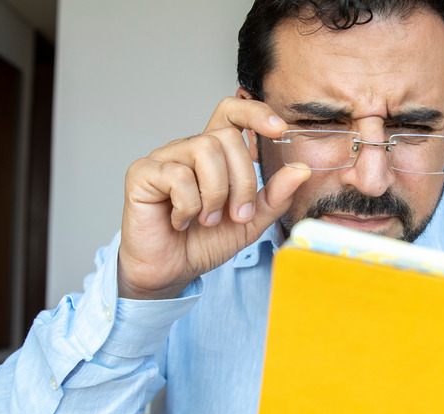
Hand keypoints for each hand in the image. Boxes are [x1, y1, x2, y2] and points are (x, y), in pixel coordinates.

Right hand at [117, 97, 310, 299]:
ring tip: (208, 220)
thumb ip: (276, 196)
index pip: (232, 112)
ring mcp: (164, 158)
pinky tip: (182, 221)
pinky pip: (177, 175)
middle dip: (242, 181)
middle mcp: (188, 149)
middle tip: (237, 214)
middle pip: (226, 138)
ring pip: (204, 150)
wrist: (172, 271)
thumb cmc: (205, 241)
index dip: (255, 112)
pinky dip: (188, 205)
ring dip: (215, 194)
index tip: (279, 129)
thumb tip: (301, 170)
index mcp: (215, 154)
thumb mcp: (251, 220)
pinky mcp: (142, 173)